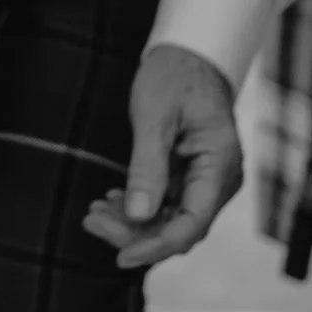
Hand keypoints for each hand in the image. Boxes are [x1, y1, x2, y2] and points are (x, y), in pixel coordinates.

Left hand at [83, 44, 242, 268]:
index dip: (156, 246)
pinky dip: (138, 208)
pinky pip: (167, 205)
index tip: (120, 256)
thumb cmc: (174, 77)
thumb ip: (148, 166)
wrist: (188, 56)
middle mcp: (220, 180)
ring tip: (94, 213)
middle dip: (135, 233)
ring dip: (132, 223)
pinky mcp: (193, 178)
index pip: (192, 224)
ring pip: (171, 220)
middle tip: (91, 221)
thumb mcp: (154, 116)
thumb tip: (139, 215)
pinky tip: (110, 202)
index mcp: (219, 165)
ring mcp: (207, 181)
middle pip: (180, 228)